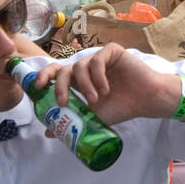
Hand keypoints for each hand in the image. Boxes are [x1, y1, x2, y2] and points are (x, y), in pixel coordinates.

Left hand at [32, 42, 170, 125]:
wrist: (146, 101)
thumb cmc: (122, 107)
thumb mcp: (93, 117)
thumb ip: (73, 120)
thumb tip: (48, 132)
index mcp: (80, 80)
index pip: (57, 72)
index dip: (44, 76)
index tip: (37, 88)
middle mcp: (87, 67)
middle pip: (64, 68)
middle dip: (59, 85)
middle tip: (63, 101)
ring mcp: (99, 58)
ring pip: (80, 65)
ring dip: (84, 86)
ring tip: (96, 100)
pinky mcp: (112, 51)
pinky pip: (97, 60)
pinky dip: (98, 76)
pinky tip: (106, 89)